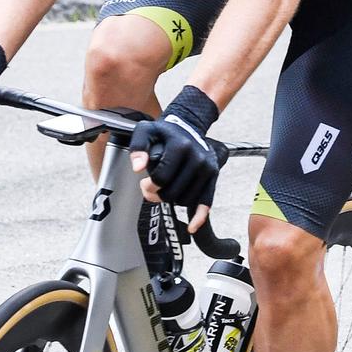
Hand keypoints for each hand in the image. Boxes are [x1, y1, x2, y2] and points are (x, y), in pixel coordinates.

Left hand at [128, 87, 223, 231]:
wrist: (189, 126)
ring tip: (164, 190)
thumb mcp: (146, 131)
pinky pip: (206, 201)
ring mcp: (207, 168)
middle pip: (173, 192)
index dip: (149, 186)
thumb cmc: (165, 132)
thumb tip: (138, 167)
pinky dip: (199, 216)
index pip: (162, 177)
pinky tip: (192, 226)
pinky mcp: (213, 176)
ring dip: (172, 200)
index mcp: (180, 146)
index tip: (144, 183)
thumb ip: (138, 147)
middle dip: (158, 195)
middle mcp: (197, 157)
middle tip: (150, 188)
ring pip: (185, 199)